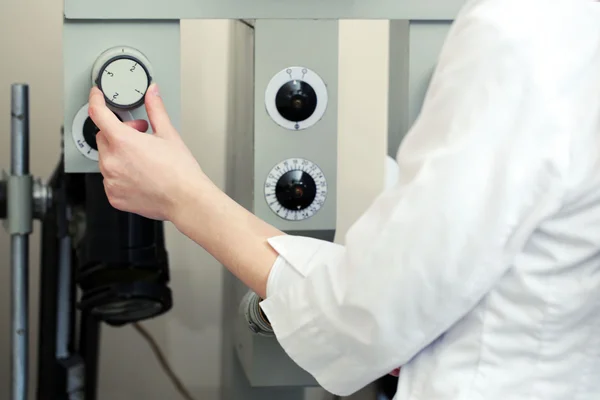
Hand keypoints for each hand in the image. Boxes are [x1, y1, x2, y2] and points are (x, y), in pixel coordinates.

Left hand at [88, 84, 204, 220]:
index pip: (98, 113)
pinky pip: (110, 179)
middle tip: (140, 136)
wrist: (186, 199)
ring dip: (119, 154)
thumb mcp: (168, 134)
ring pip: (106, 159)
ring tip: (142, 158)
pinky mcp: (114, 196)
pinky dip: (120, 174)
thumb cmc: (180, 172)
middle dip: (119, 132)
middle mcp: (112, 161)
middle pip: (103, 136)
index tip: (96, 96)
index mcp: (123, 141)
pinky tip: (139, 175)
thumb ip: (155, 110)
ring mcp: (111, 181)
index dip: (95, 100)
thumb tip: (152, 93)